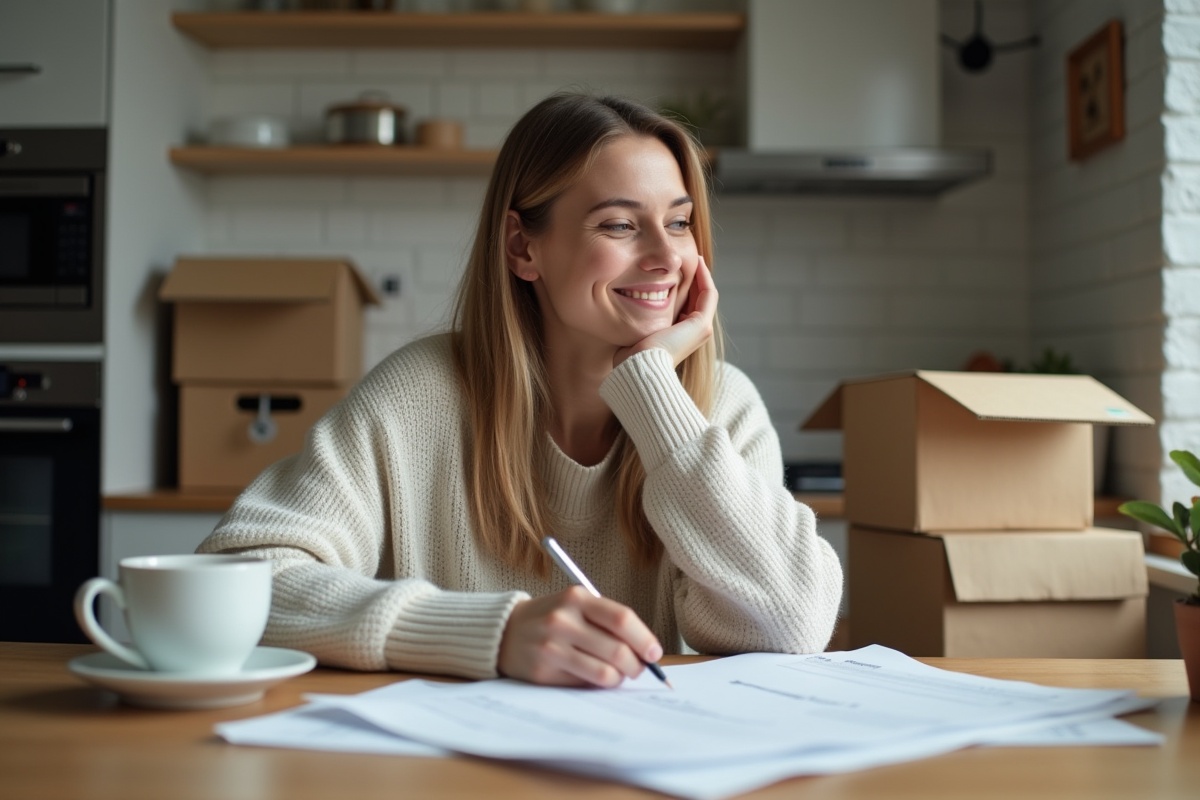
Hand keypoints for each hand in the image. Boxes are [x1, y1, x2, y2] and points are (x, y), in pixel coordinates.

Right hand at [497, 586, 663, 687]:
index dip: (644, 639)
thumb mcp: (576, 605)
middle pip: (617, 650)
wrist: (505, 631)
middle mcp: (563, 620)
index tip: (654, 653)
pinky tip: (594, 678)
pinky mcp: (543, 671)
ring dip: (619, 679)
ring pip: (604, 673)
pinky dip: (598, 685)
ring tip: (617, 675)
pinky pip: (584, 684)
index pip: (621, 619)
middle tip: (638, 669)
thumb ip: (607, 622)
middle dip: (636, 665)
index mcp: (576, 597)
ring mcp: (552, 647)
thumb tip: (645, 651)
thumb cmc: (552, 618)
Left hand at [614, 255, 717, 368]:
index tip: (675, 269)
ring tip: (695, 257)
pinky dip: (705, 277)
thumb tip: (620, 311)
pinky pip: (708, 294)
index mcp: (681, 336)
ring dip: (702, 275)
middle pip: (698, 298)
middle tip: (687, 258)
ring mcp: (701, 330)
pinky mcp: (701, 325)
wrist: (639, 369)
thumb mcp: (634, 335)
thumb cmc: (630, 358)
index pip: (687, 305)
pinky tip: (697, 262)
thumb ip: (635, 323)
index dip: (684, 286)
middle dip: (694, 278)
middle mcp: (695, 333)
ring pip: (705, 295)